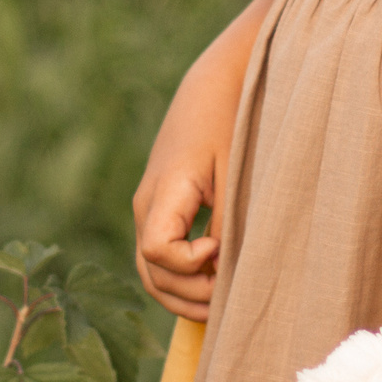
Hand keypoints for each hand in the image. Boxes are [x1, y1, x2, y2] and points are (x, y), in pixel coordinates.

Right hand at [132, 0, 270, 320]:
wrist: (216, 81)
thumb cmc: (230, 121)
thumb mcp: (235, 172)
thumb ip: (229, 222)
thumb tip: (224, 271)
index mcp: (163, 193)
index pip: (158, 251)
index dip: (190, 264)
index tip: (221, 247)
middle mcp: (147, 206)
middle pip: (152, 273)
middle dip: (190, 294)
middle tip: (231, 294)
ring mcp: (149, 209)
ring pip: (151, 273)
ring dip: (185, 294)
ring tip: (224, 300)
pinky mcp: (161, 209)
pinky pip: (159, 258)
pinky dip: (182, 279)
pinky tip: (215, 282)